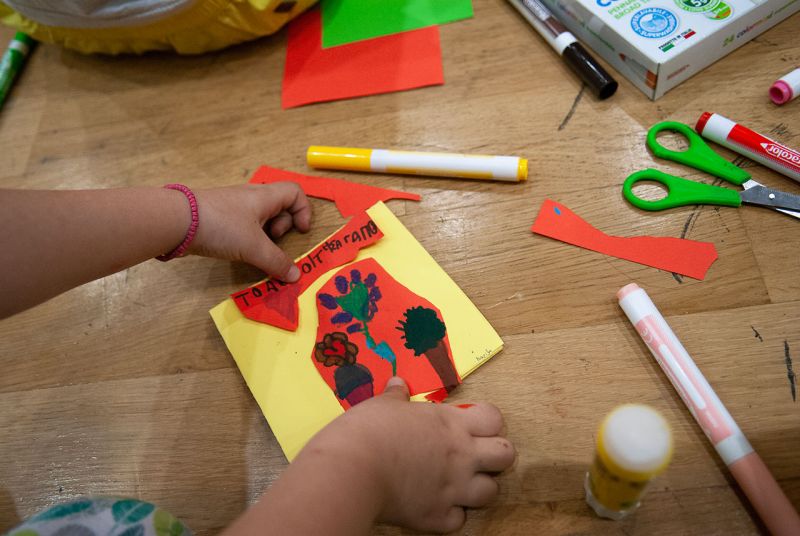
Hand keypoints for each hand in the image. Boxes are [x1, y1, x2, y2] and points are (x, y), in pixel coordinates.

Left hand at [188, 183, 310, 280]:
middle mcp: (251, 197)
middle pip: (279, 206)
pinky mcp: (219, 216)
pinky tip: (238, 250)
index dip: (304, 211)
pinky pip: (244, 223)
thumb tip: (295, 276)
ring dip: (265, 234)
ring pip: (261, 216)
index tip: (300, 231)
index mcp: (265, 196)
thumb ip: (276, 262)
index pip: (295, 192)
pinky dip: (248, 236)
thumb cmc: (222, 227)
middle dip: (283, 226)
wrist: (177, 221)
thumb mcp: (254, 247)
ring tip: (255, 249)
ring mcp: (233, 206)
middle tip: (273, 241)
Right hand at [302, 377, 515, 532]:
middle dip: (495, 455)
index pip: (495, 419)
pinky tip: (434, 505)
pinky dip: (450, 515)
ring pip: (492, 492)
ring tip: (457, 484)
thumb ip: (396, 396)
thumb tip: (398, 383)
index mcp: (451, 423)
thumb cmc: (367, 429)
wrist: (352, 471)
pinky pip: (459, 521)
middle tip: (472, 455)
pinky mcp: (438, 518)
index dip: (487, 421)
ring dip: (478, 488)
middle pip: (506, 455)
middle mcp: (461, 456)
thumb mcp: (381, 404)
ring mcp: (453, 489)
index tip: (470, 424)